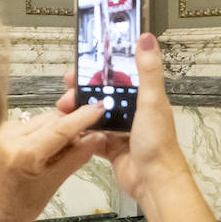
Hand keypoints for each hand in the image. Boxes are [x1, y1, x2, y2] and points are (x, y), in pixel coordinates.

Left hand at [0, 102, 105, 221]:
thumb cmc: (21, 207)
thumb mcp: (54, 183)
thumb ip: (77, 157)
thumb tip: (98, 138)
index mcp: (25, 154)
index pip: (60, 128)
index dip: (82, 117)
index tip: (99, 108)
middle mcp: (11, 137)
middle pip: (51, 120)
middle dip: (71, 124)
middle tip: (87, 136)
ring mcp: (3, 133)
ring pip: (41, 119)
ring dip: (58, 127)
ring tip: (66, 147)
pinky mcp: (0, 132)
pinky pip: (30, 124)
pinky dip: (44, 131)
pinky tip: (48, 146)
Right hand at [57, 33, 189, 203]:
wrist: (154, 183)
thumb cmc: (158, 144)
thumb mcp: (151, 101)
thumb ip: (148, 70)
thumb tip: (147, 38)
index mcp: (144, 98)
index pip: (119, 77)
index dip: (99, 70)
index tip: (81, 66)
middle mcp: (133, 112)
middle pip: (103, 96)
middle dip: (83, 92)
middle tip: (66, 92)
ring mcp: (122, 131)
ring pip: (95, 116)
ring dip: (79, 112)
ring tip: (62, 111)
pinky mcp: (113, 148)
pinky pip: (92, 137)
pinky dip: (81, 133)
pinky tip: (69, 130)